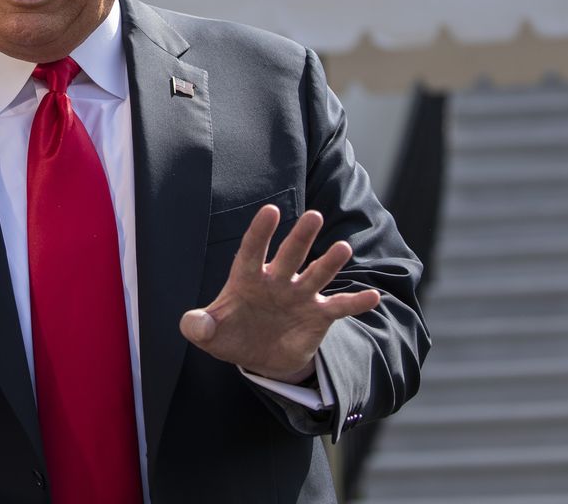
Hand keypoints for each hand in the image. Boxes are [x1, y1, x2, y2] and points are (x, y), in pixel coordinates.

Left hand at [179, 205, 380, 383]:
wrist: (258, 355)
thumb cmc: (229, 335)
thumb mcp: (209, 333)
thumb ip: (198, 326)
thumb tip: (194, 325)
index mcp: (248, 278)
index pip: (252, 251)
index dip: (260, 232)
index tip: (271, 211)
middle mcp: (277, 281)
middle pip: (290, 255)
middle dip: (300, 237)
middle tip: (313, 216)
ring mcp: (299, 296)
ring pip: (316, 274)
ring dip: (330, 263)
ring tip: (343, 248)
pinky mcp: (317, 315)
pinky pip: (338, 307)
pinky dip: (355, 303)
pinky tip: (373, 297)